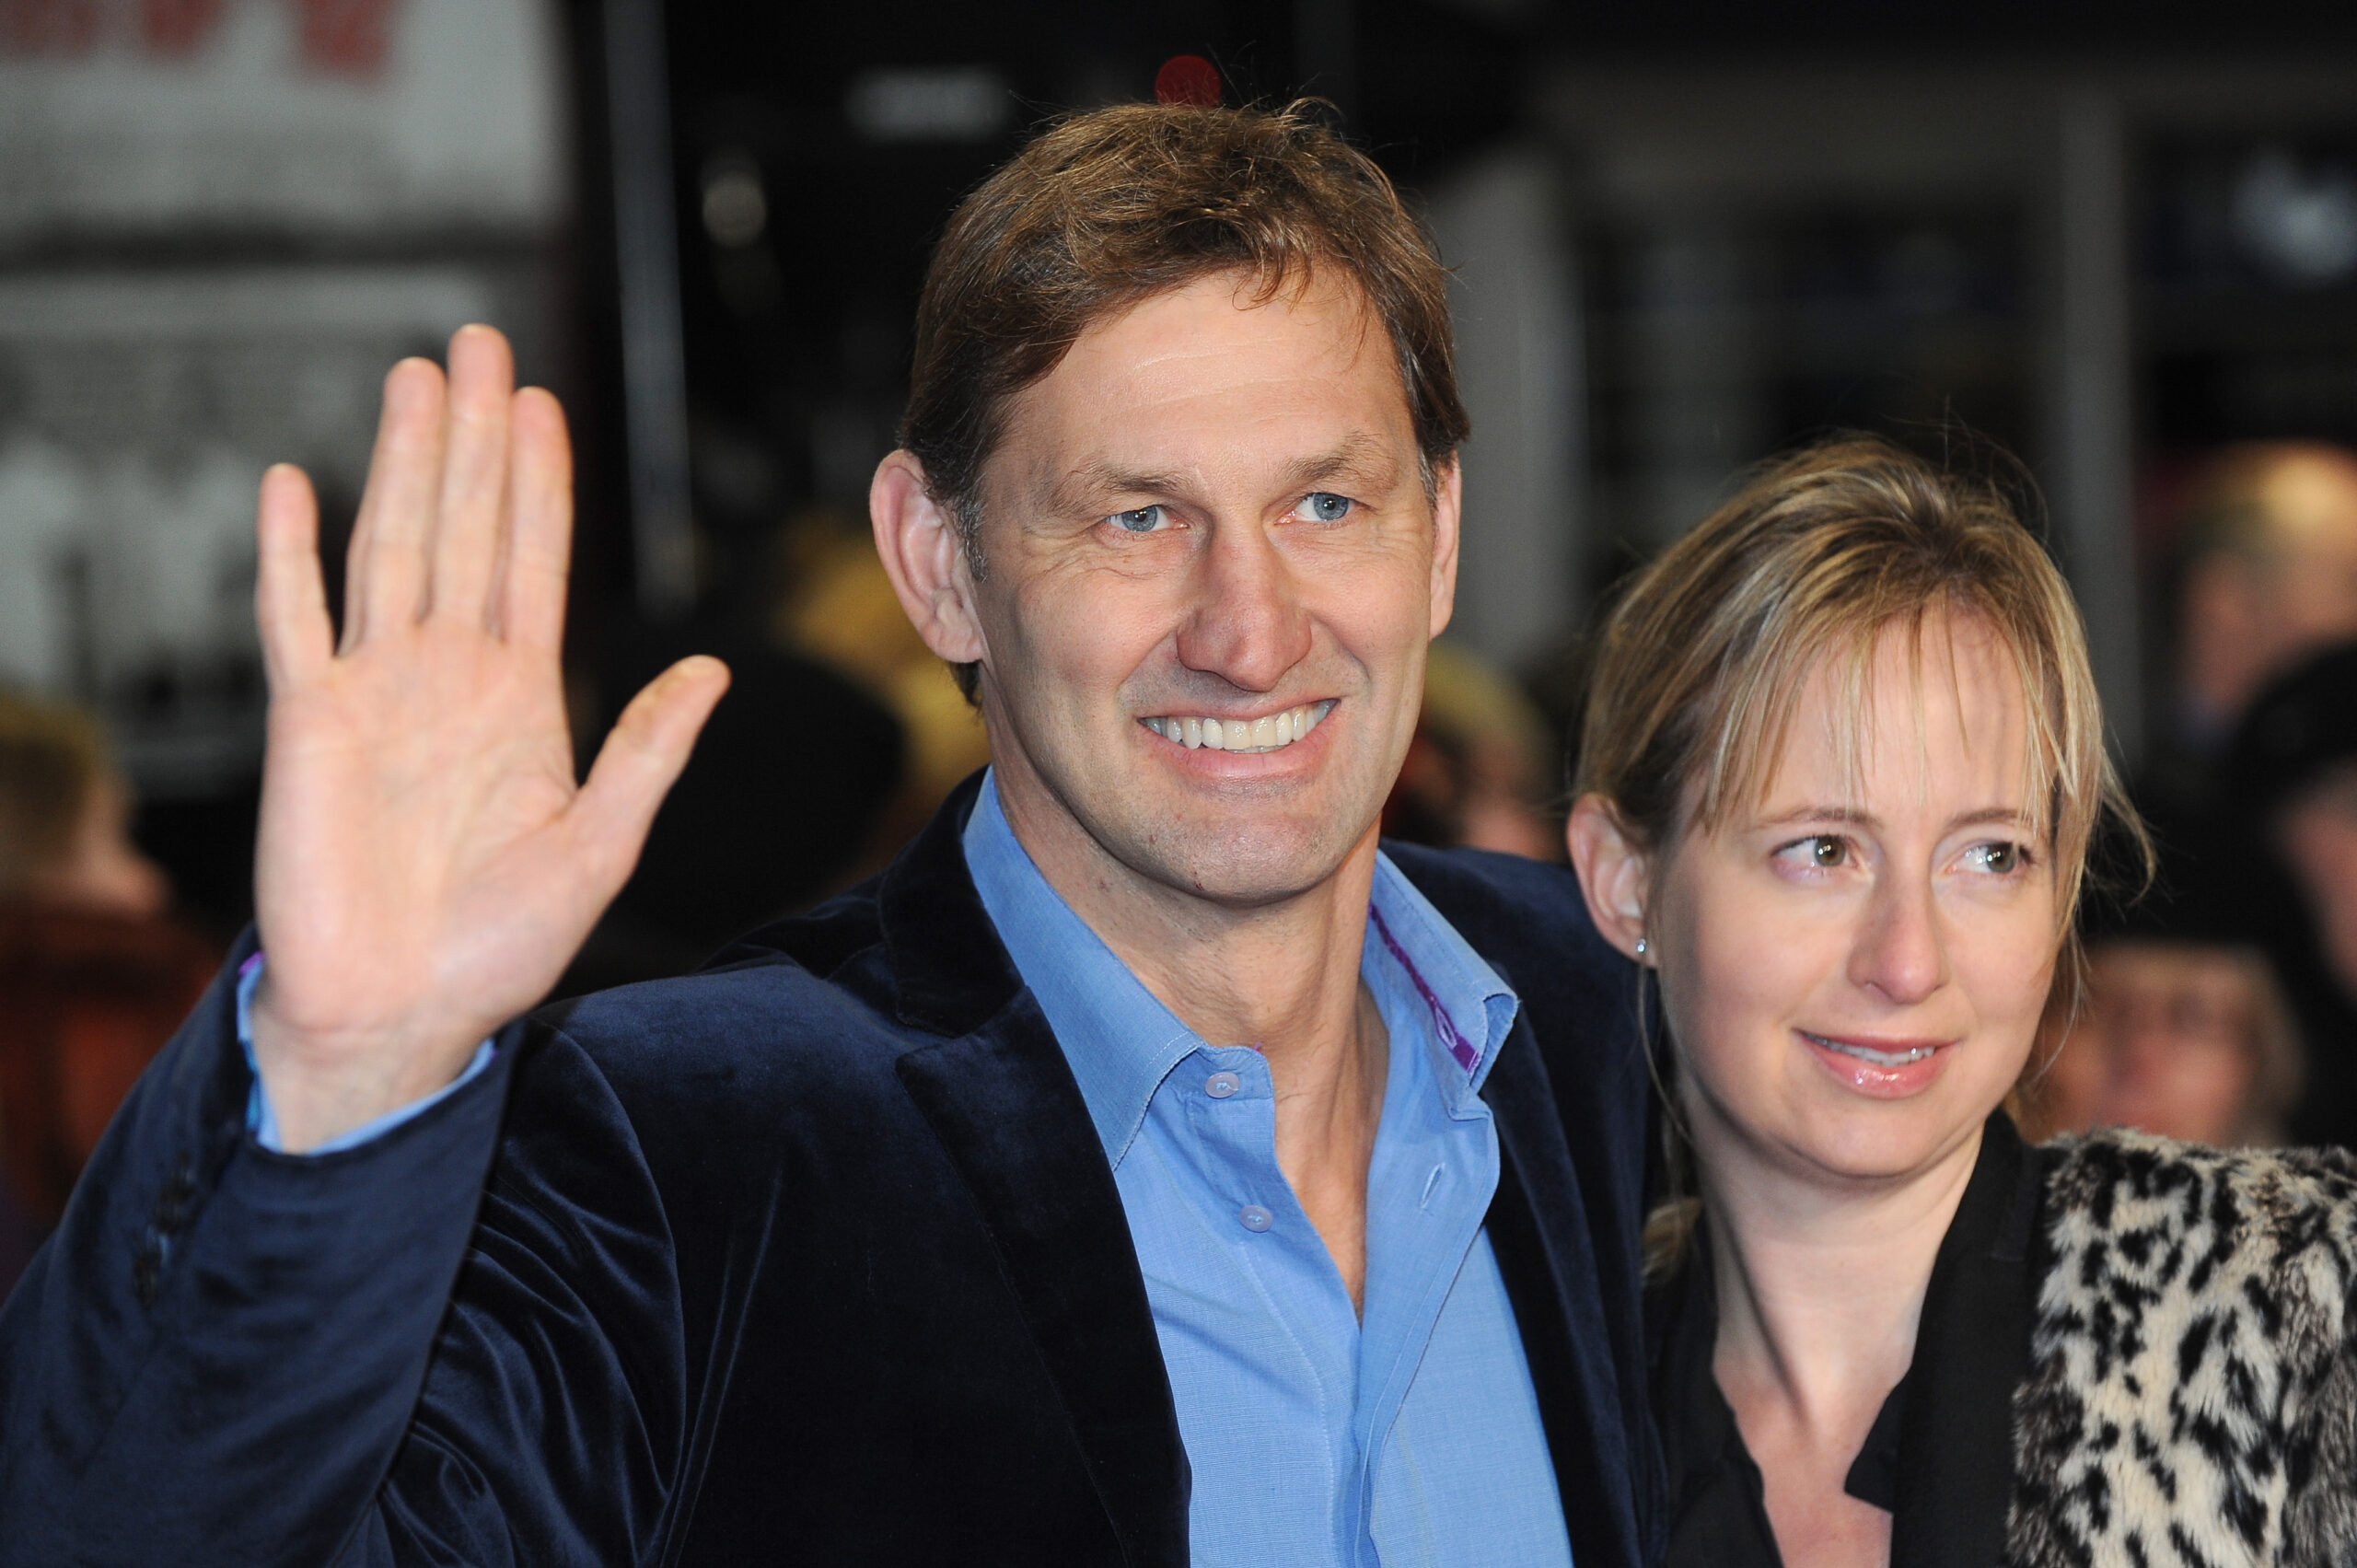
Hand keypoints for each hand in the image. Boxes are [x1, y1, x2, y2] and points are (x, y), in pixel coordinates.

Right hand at [248, 326, 728, 1150]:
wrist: (402, 1013)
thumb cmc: (499, 948)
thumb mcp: (604, 844)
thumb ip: (650, 749)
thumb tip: (713, 667)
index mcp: (522, 698)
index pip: (535, 563)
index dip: (541, 483)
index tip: (545, 404)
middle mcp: (448, 677)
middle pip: (465, 527)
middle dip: (476, 436)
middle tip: (483, 343)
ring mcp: (374, 690)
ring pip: (391, 545)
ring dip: (404, 461)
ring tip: (417, 377)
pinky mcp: (308, 722)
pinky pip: (292, 619)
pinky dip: (289, 552)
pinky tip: (291, 482)